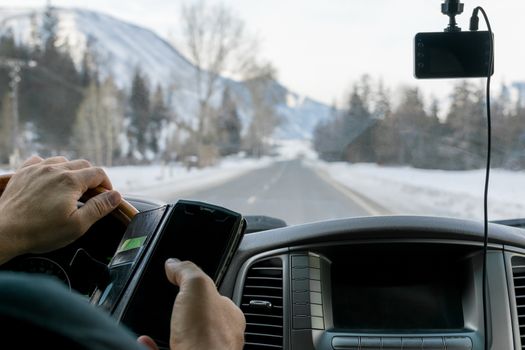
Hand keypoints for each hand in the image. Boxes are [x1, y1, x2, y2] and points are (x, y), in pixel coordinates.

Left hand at [0, 156, 120, 263]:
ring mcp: (37, 169)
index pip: (98, 173)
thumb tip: (116, 196)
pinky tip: (49, 179)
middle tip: (91, 195)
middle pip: (83, 164)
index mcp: (71, 181)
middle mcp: (55, 169)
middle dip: (91, 178)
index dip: (107, 185)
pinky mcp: (22, 173)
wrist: (4, 232)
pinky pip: (40, 160)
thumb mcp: (77, 225)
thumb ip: (99, 208)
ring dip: (71, 171)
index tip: (106, 197)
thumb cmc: (40, 232)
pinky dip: (49, 167)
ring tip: (71, 188)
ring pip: (62, 161)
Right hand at [137, 259, 245, 349]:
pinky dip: (156, 348)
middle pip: (203, 320)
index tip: (183, 284)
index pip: (219, 297)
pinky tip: (146, 342)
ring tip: (154, 325)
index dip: (201, 289)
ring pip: (188, 341)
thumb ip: (187, 271)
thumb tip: (174, 263)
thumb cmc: (206, 335)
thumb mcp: (197, 286)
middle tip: (170, 307)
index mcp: (230, 317)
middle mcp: (222, 339)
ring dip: (171, 332)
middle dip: (185, 313)